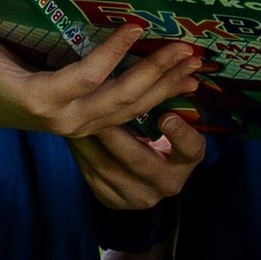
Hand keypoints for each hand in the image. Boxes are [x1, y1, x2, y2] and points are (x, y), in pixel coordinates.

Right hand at [0, 2, 202, 145]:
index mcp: (40, 98)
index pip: (86, 77)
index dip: (113, 53)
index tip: (138, 26)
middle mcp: (66, 119)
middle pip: (121, 98)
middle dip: (156, 72)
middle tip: (185, 47)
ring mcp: (81, 126)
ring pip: (132, 110)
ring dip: (166, 86)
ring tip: (195, 64)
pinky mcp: (90, 125)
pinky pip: (131, 115)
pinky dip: (160, 99)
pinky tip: (185, 84)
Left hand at [68, 108, 206, 212]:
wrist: (141, 176)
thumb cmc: (155, 134)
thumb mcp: (167, 119)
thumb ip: (165, 96)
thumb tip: (170, 59)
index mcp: (187, 159)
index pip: (191, 147)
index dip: (180, 134)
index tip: (166, 117)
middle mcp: (167, 182)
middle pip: (140, 159)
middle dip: (114, 134)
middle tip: (93, 112)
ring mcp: (140, 196)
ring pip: (108, 167)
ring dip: (88, 140)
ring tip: (72, 117)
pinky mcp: (113, 200)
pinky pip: (91, 174)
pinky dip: (79, 151)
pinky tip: (69, 133)